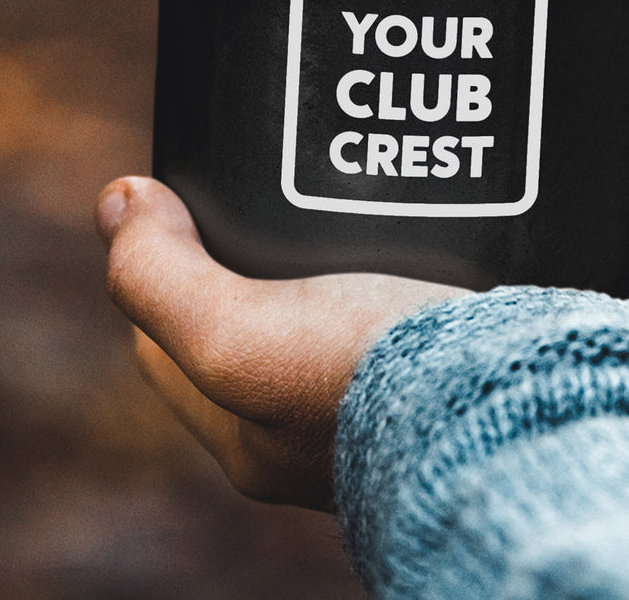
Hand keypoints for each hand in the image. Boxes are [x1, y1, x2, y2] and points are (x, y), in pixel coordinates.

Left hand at [95, 176, 466, 511]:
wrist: (513, 404)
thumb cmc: (371, 380)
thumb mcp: (236, 336)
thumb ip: (158, 277)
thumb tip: (116, 202)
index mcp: (247, 435)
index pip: (163, 342)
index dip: (158, 270)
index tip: (184, 202)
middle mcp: (303, 433)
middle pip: (240, 329)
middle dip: (233, 265)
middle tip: (259, 192)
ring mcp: (372, 407)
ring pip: (315, 319)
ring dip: (312, 265)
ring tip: (326, 199)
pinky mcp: (434, 374)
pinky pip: (384, 315)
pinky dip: (377, 273)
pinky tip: (396, 229)